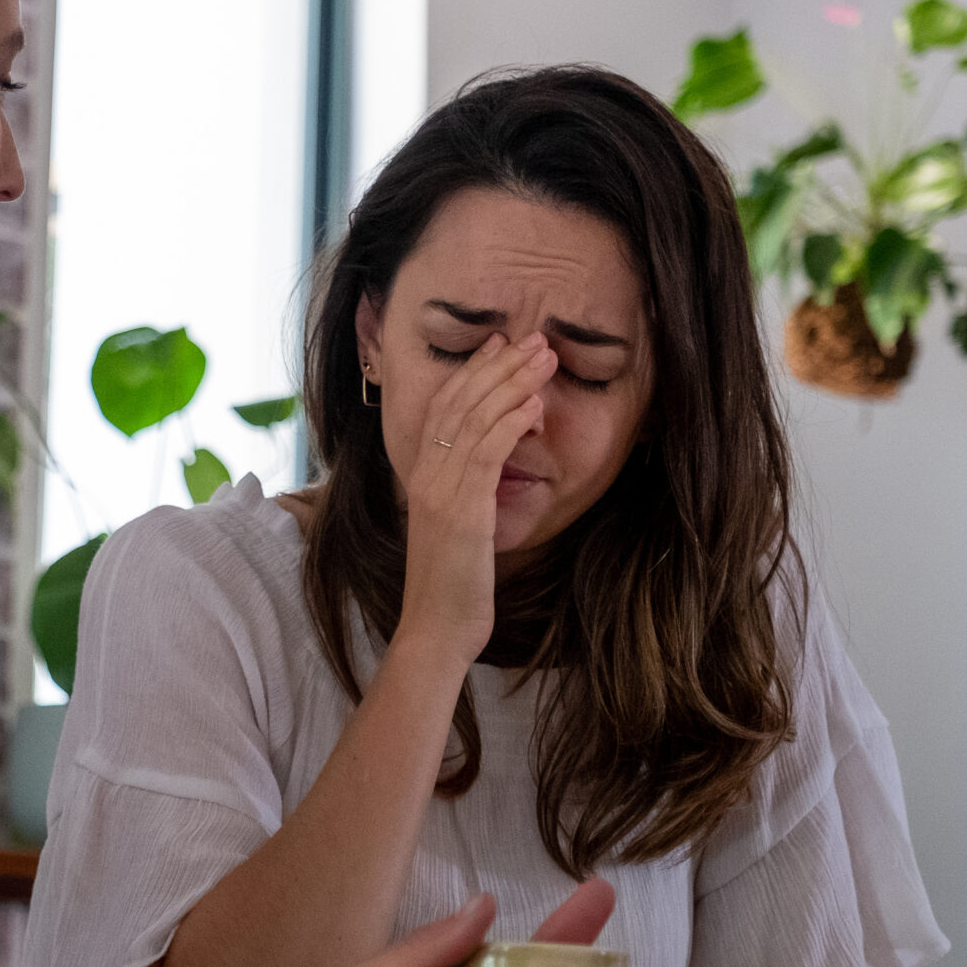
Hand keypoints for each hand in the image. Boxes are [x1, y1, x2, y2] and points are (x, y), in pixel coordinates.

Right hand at [394, 333, 556, 666]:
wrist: (437, 627)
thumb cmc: (454, 585)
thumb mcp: (459, 527)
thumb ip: (469, 492)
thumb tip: (490, 471)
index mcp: (422, 474)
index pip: (445, 406)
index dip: (472, 371)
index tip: (500, 343)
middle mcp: (425, 474)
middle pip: (460, 402)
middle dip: (499, 366)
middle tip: (534, 338)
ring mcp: (440, 491)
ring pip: (475, 420)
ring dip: (512, 383)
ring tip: (544, 358)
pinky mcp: (461, 510)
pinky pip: (486, 453)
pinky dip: (509, 423)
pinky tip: (534, 404)